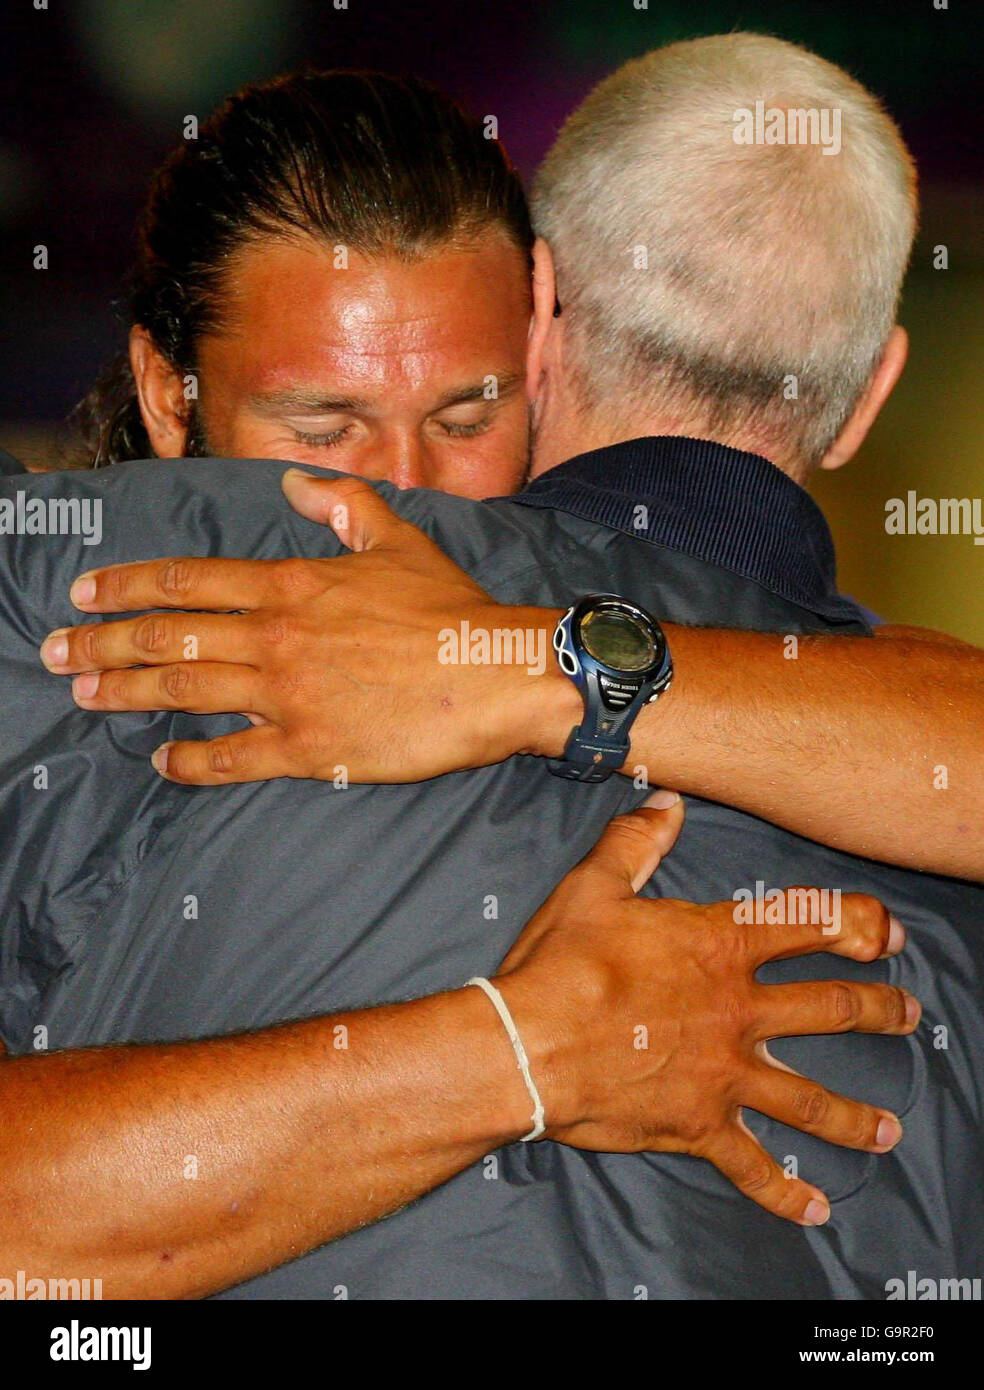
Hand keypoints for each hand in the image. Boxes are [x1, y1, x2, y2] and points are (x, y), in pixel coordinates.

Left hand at [40, 472, 575, 784]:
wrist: (495, 673)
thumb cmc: (451, 608)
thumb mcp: (398, 538)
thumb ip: (342, 504)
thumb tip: (296, 480)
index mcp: (293, 584)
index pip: (191, 581)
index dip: (131, 587)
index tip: (88, 593)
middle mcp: (276, 636)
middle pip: (168, 638)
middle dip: (103, 643)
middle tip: (57, 651)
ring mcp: (287, 694)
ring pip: (185, 691)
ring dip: (126, 692)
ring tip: (85, 694)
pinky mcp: (309, 748)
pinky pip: (232, 758)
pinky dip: (190, 761)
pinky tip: (163, 760)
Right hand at [495, 793, 918, 1224]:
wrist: (528, 1045)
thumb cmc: (560, 964)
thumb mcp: (593, 887)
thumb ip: (636, 843)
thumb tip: (669, 803)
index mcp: (718, 946)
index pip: (808, 924)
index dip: (857, 923)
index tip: (888, 932)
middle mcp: (738, 1009)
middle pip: (831, 1007)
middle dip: (879, 1009)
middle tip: (908, 1014)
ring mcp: (725, 1073)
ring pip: (809, 1097)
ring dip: (855, 1115)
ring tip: (888, 1130)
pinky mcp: (699, 1124)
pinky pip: (751, 1165)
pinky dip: (784, 1192)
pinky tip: (813, 1207)